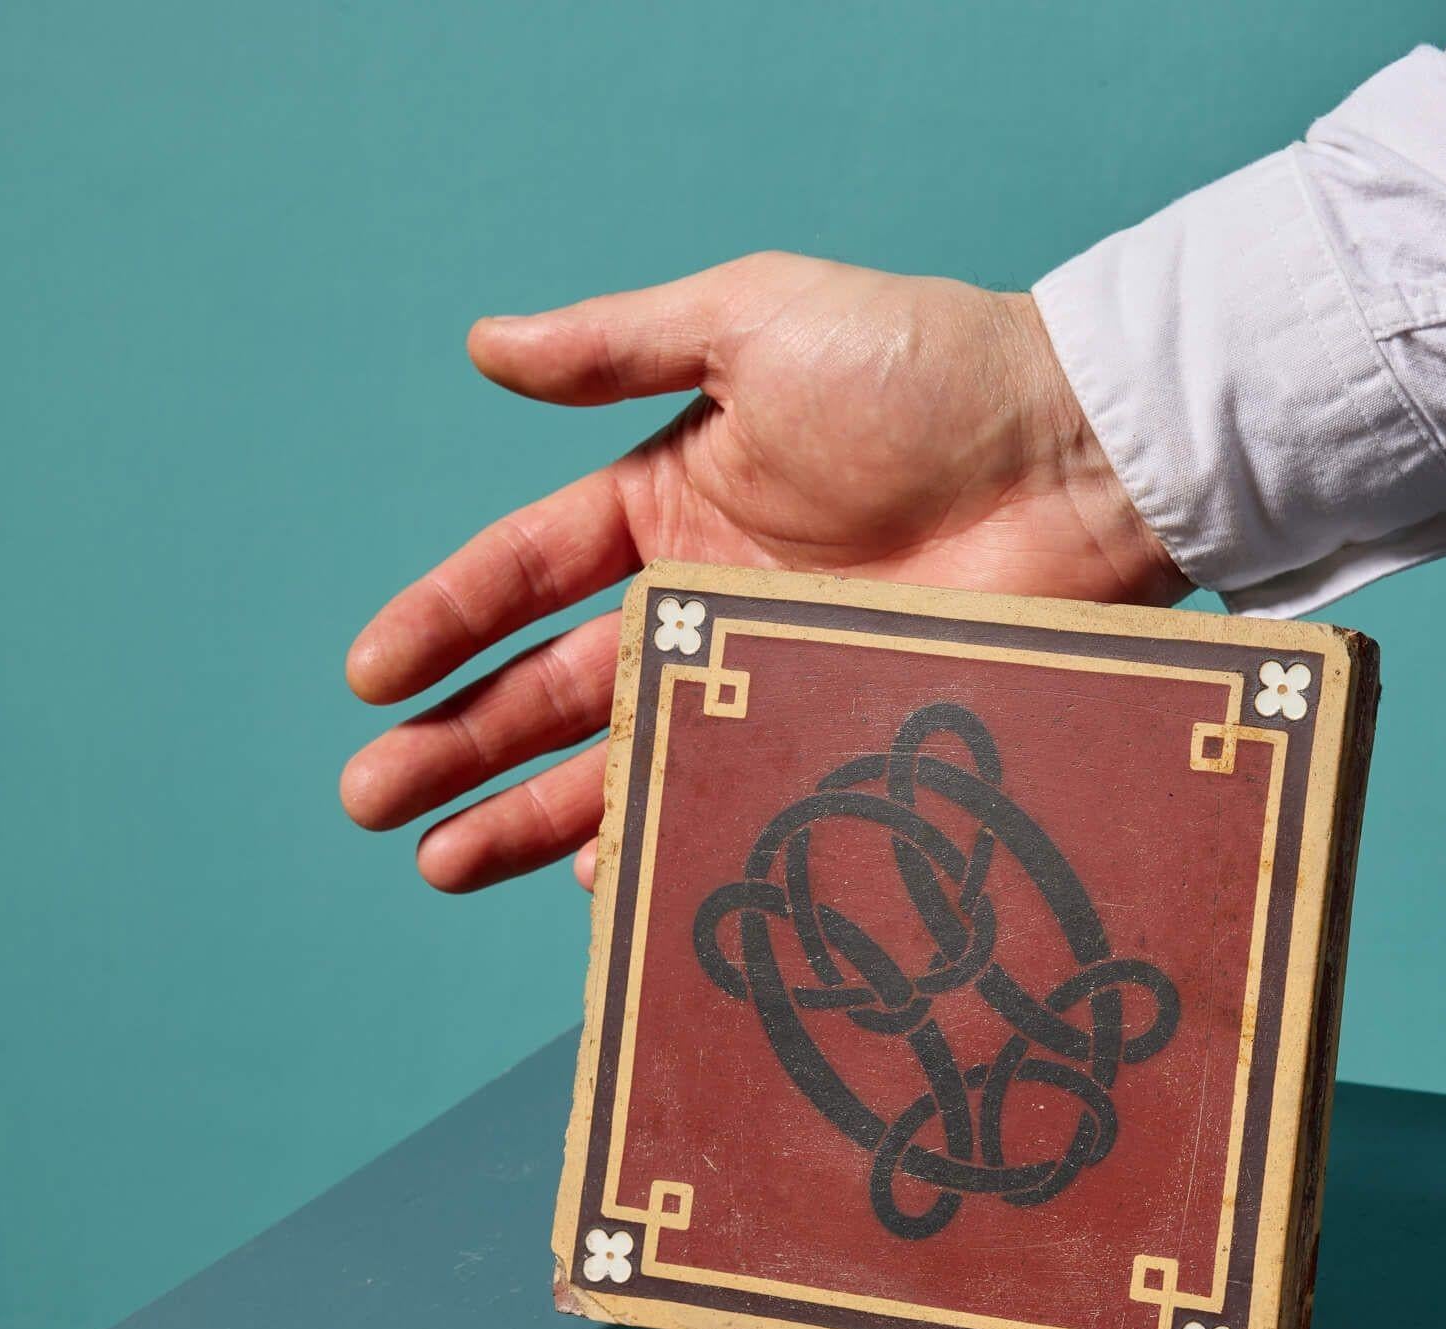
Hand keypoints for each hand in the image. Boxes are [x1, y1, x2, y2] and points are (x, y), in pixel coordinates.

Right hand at [340, 252, 1184, 891]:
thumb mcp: (752, 324)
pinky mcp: (831, 741)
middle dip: (458, 743)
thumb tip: (479, 346)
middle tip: (372, 802)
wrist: (1078, 458)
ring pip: (623, 760)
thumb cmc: (924, 370)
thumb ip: (618, 346)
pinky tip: (593, 887)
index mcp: (668, 502)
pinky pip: (727, 804)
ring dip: (528, 814)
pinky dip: (660, 843)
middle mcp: (703, 603)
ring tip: (440, 862)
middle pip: (552, 686)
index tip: (367, 677)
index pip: (525, 573)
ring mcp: (766, 684)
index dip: (442, 622)